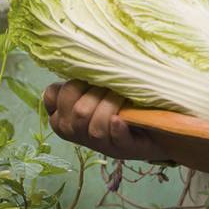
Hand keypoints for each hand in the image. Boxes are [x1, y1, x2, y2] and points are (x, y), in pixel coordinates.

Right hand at [42, 80, 170, 161]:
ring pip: (94, 126)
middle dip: (95, 94)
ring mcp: (99, 144)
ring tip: (123, 97)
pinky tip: (120, 119)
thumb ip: (82, 79)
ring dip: (110, 106)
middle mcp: (75, 132)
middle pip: (77, 111)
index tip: (86, 81)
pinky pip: (115, 139)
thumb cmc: (117, 101)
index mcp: (63, 115)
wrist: (155, 124)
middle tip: (111, 87)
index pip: (52, 97)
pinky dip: (116, 129)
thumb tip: (83, 58)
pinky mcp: (123, 149)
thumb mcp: (94, 89)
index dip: (69, 86)